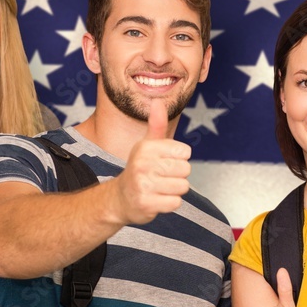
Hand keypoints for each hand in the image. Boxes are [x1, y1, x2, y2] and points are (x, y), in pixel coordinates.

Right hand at [113, 98, 190, 225]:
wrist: (121, 198)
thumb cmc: (140, 168)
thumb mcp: (147, 145)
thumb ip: (157, 124)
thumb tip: (158, 102)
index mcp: (146, 147)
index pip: (185, 151)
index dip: (178, 158)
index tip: (163, 161)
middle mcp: (142, 164)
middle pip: (186, 169)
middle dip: (178, 175)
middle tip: (161, 177)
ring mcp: (143, 184)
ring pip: (183, 187)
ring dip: (174, 190)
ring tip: (159, 188)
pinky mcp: (146, 204)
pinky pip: (175, 202)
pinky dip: (170, 203)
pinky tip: (157, 199)